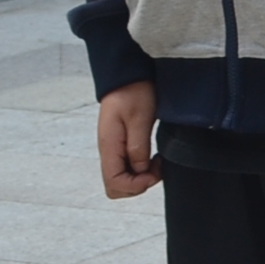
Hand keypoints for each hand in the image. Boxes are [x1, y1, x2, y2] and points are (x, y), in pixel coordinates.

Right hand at [95, 81, 160, 198]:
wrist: (127, 76)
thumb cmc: (133, 92)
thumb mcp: (140, 118)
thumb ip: (138, 147)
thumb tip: (139, 172)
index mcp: (109, 146)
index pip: (114, 183)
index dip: (136, 186)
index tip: (154, 173)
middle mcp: (107, 152)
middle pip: (115, 187)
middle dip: (137, 185)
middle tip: (156, 168)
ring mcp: (113, 150)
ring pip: (121, 179)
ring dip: (140, 178)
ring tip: (156, 162)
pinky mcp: (120, 146)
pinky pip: (126, 167)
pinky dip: (139, 169)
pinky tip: (152, 157)